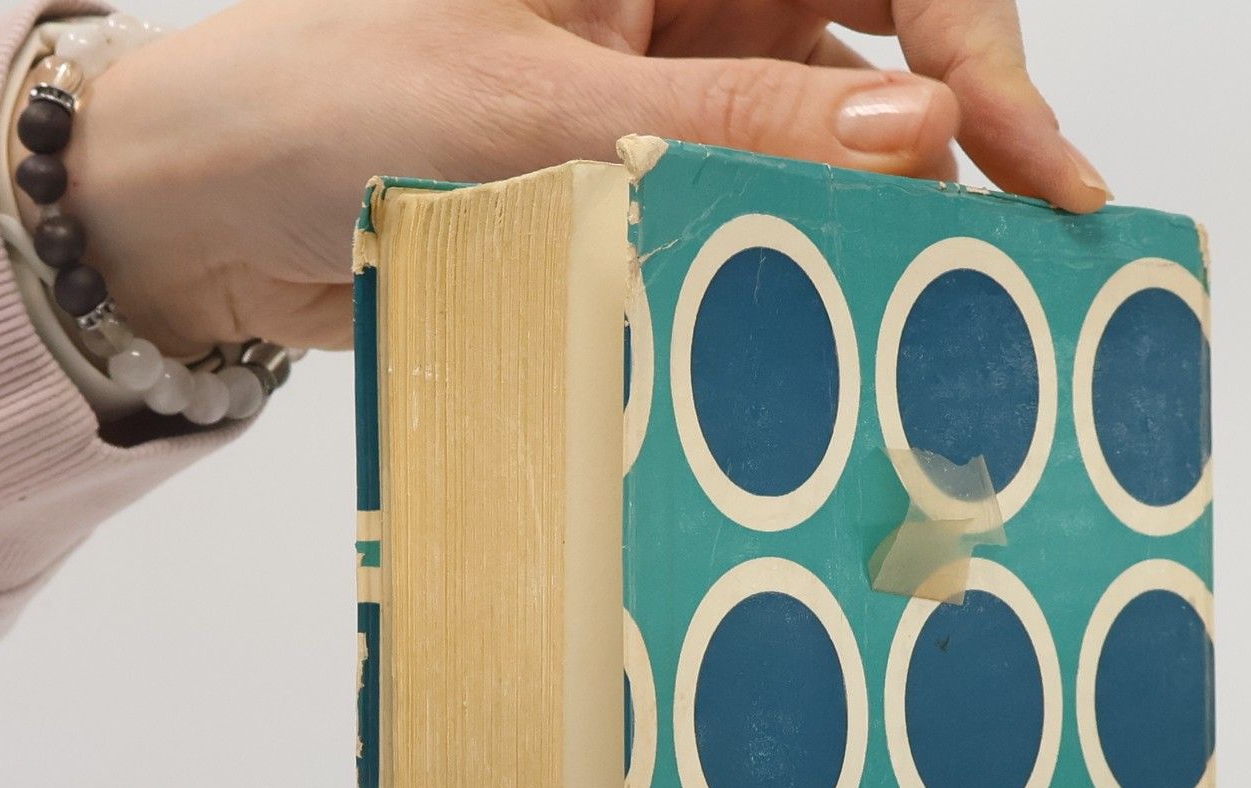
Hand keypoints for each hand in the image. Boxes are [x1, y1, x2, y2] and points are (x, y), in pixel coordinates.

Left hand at [64, 0, 1107, 355]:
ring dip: (902, 197)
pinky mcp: (655, 154)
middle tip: (1028, 237)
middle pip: (886, 26)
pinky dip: (818, 244)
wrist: (219, 209)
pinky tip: (858, 299)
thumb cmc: (327, 97)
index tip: (1031, 157)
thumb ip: (735, 120)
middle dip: (967, 122)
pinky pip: (770, 192)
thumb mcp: (539, 105)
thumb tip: (919, 128)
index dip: (973, 43)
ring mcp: (676, 67)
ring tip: (959, 287)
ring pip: (842, 116)